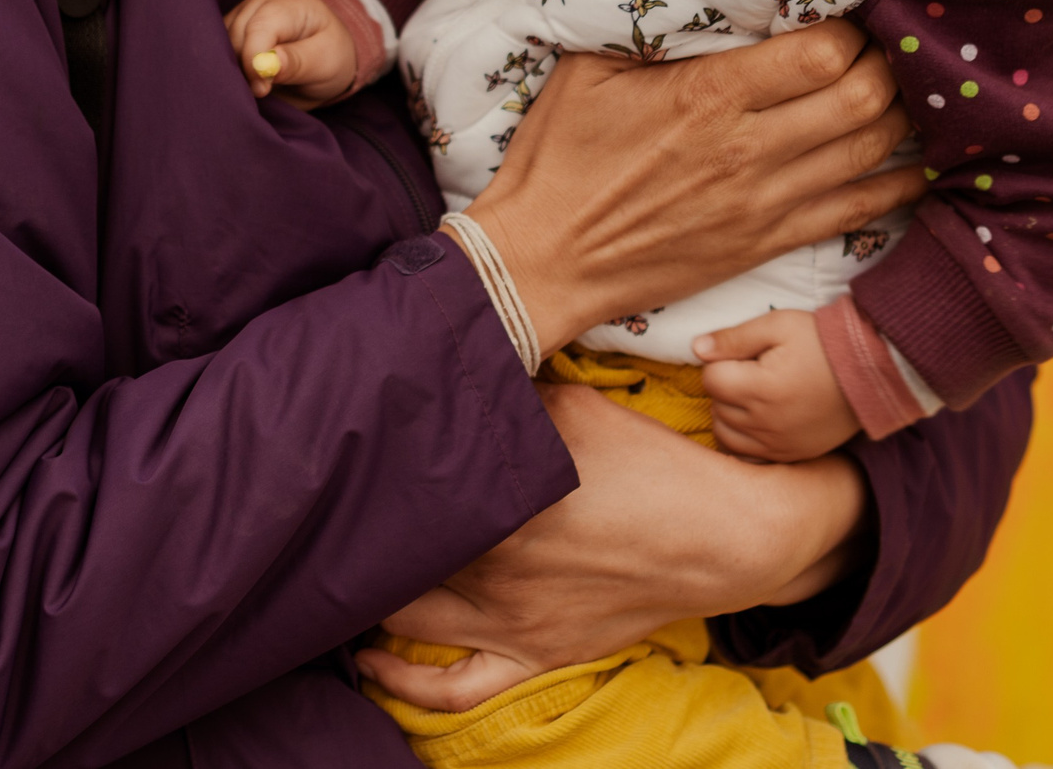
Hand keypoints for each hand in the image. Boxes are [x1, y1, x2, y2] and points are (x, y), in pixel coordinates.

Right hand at [223, 0, 357, 107]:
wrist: (325, 54)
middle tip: (261, 94)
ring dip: (232, 72)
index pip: (259, 27)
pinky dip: (226, 70)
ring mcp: (241, 15)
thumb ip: (296, 62)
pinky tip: (241, 85)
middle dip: (243, 70)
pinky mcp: (229, 31)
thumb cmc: (329, 55)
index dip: (254, 60)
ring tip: (253, 91)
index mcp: (288, 4)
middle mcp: (259, 4)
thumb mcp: (326, 62)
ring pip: (219, 45)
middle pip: (234, 37)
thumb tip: (265, 65)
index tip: (263, 89)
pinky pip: (216, 51)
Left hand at [355, 383, 865, 711]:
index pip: (401, 491)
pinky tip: (369, 660)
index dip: (361, 478)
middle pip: (394, 554)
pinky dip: (403, 683)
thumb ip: (505, 392)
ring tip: (339, 570)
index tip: (335, 459)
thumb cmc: (650, 461)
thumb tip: (447, 364)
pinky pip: (453, 688)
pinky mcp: (533, 654)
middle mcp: (491, 565)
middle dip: (356, 533)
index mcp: (496, 499)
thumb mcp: (571, 404)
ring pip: (405, 616)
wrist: (727, 534)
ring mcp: (509, 619)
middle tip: (325, 512)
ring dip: (368, 596)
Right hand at [467, 24, 924, 352]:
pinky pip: (855, 212)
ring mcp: (763, 202)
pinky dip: (897, 186)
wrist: (543, 258)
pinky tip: (916, 165)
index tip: (844, 13)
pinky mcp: (766, 243)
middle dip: (887, 64)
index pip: (820, 53)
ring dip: (900, 116)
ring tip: (903, 91)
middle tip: (883, 46)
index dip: (849, 27)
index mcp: (706, 95)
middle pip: (862, 98)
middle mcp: (746, 149)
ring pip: (870, 151)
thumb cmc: (558, 157)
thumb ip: (649, 30)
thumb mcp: (588, 70)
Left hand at [697, 310, 861, 461]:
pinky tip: (757, 421)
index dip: (721, 362)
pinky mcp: (791, 455)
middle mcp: (766, 422)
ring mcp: (778, 444)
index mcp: (760, 388)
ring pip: (726, 434)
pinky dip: (744, 440)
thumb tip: (696, 348)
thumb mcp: (778, 325)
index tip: (744, 355)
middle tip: (751, 372)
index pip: (710, 379)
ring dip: (729, 414)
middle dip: (725, 387)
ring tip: (753, 395)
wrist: (871, 372)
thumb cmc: (823, 342)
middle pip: (716, 407)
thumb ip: (734, 338)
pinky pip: (747, 456)